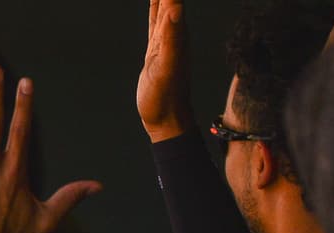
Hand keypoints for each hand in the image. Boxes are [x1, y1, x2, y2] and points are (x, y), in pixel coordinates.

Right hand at [137, 0, 193, 142]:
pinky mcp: (157, 46)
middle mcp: (175, 29)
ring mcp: (166, 37)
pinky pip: (156, 16)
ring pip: (164, 1)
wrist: (166, 119)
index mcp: (177, 30)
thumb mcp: (166, 68)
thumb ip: (172, 38)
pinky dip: (156, 2)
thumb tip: (176, 9)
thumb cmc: (166, 98)